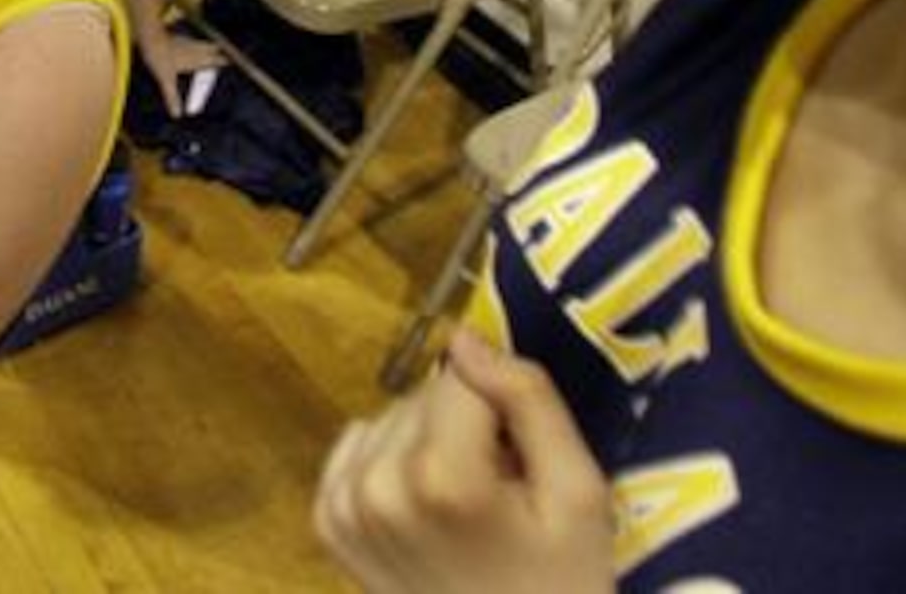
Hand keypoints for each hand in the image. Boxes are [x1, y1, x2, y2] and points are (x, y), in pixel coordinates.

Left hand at [138, 25, 224, 118]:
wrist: (149, 36)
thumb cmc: (159, 57)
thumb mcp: (166, 80)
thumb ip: (172, 97)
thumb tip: (177, 115)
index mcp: (195, 59)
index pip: (215, 60)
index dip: (223, 61)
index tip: (231, 62)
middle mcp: (193, 48)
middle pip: (211, 48)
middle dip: (218, 51)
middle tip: (225, 52)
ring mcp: (185, 40)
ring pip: (201, 43)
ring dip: (207, 46)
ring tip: (212, 47)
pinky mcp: (175, 36)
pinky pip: (189, 40)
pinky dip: (192, 43)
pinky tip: (188, 44)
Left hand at [315, 330, 615, 593]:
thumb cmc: (562, 584)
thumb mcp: (579, 494)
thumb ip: (528, 401)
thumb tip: (465, 337)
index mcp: (442, 477)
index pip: (462, 376)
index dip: (500, 406)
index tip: (520, 458)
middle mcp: (377, 486)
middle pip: (424, 397)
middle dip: (465, 426)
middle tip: (500, 491)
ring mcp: (344, 508)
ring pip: (390, 418)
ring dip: (426, 443)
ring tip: (465, 507)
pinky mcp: (327, 523)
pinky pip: (357, 448)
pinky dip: (389, 464)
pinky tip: (424, 509)